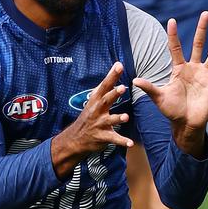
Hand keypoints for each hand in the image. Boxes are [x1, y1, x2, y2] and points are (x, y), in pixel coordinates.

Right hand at [51, 62, 132, 178]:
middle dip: (114, 95)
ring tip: (126, 117)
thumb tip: (118, 65)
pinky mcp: (102, 136)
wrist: (76, 138)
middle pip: (106, 100)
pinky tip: (130, 143)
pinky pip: (114, 139)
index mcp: (96, 100)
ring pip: (110, 121)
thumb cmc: (90, 115)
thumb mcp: (95, 100)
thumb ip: (107, 85)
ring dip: (118, 118)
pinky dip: (122, 141)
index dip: (111, 76)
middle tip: (122, 88)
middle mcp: (97, 111)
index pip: (104, 85)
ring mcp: (99, 124)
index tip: (119, 65)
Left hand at [133, 12, 207, 154]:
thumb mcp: (159, 98)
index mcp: (178, 69)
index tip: (171, 20)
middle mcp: (193, 67)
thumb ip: (149, 87)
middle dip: (202, 29)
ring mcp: (205, 73)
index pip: (175, 48)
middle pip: (198, 43)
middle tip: (205, 13)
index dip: (173, 35)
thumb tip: (134, 81)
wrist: (187, 123)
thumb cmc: (172, 111)